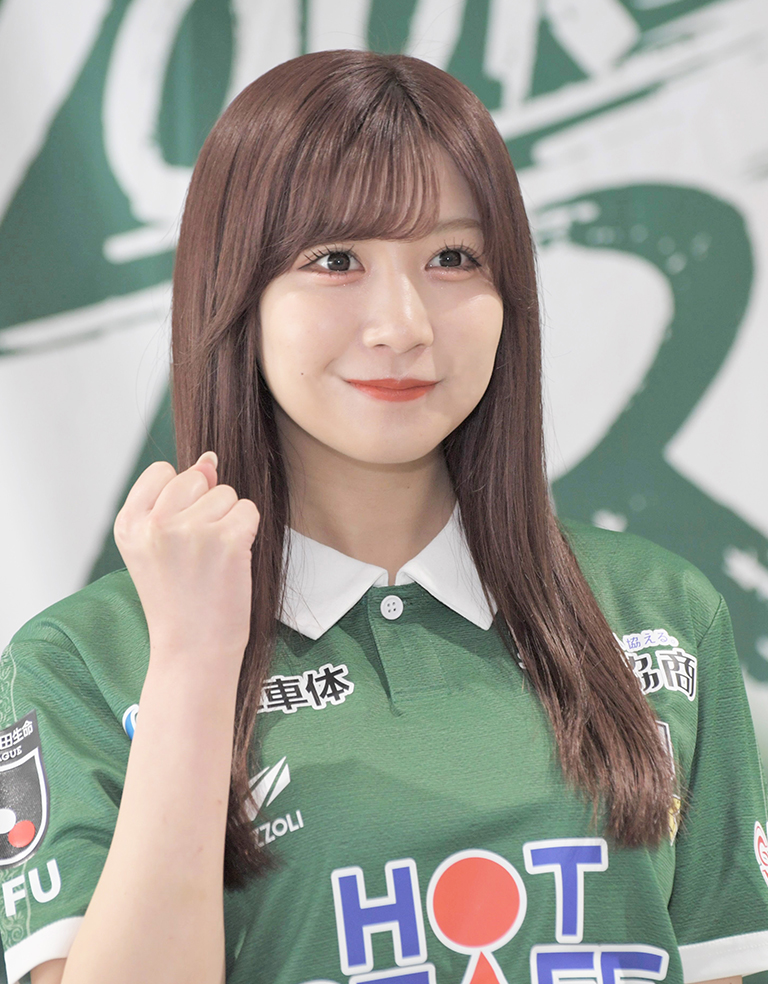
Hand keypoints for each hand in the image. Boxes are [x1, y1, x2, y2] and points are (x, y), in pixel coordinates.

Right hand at [113, 452, 259, 679]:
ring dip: (229, 521)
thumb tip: (209, 459)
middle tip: (197, 552)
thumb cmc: (178, 599)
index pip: (163, 471)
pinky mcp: (227, 540)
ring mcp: (191, 530)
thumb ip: (176, 499)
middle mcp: (155, 523)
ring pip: (227, 494)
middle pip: (198, 479)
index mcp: (129, 523)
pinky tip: (232, 561)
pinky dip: (248, 532)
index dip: (180, 497)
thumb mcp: (157, 546)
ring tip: (213, 561)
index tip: (177, 536)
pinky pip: (249, 510)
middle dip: (207, 507)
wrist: (192, 650)